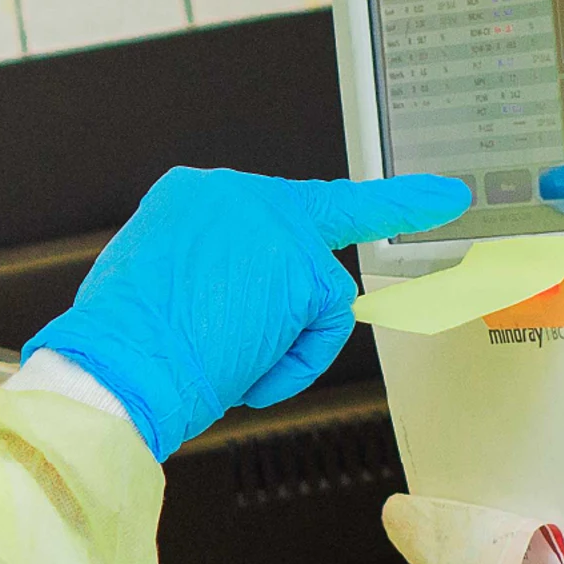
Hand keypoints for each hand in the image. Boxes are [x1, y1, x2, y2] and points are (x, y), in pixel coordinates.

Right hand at [24, 168, 467, 457]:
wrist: (115, 366)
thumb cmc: (126, 345)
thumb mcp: (159, 283)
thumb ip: (211, 271)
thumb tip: (247, 299)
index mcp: (190, 194)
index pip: (264, 207)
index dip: (308, 221)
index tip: (411, 191)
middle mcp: (233, 193)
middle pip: (314, 223)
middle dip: (380, 216)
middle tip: (448, 198)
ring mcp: (271, 223)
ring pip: (318, 288)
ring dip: (285, 340)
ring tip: (226, 361)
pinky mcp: (300, 265)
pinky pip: (325, 322)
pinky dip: (296, 360)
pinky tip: (248, 371)